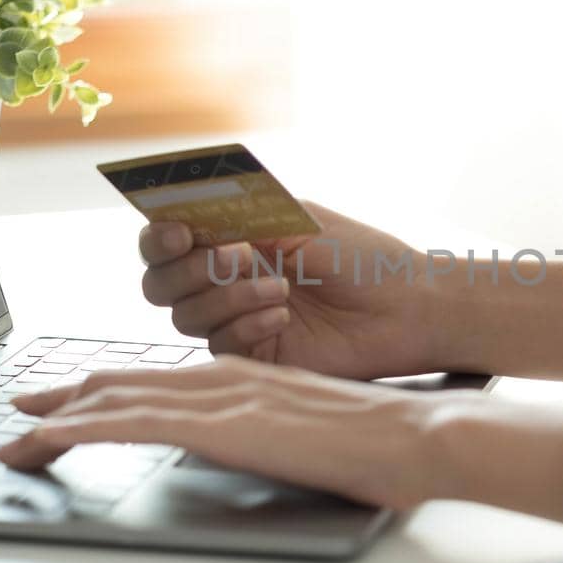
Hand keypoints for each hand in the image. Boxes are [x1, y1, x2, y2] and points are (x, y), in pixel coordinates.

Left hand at [0, 356, 562, 518]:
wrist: (420, 434)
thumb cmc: (381, 440)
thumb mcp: (311, 429)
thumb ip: (272, 430)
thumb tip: (250, 446)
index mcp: (248, 378)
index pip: (160, 380)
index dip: (107, 388)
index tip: (69, 402)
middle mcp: (227, 377)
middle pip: (128, 381)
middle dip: (68, 395)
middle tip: (22, 407)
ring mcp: (225, 397)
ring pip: (121, 397)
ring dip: (61, 414)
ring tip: (16, 431)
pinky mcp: (226, 424)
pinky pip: (137, 423)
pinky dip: (85, 427)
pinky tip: (50, 437)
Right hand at [139, 202, 447, 379]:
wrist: (404, 305)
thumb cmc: (360, 256)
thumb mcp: (298, 221)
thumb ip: (240, 215)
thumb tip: (188, 207)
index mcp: (230, 238)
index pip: (166, 239)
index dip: (159, 237)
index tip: (180, 232)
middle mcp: (225, 280)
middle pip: (160, 283)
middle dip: (186, 270)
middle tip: (235, 257)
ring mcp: (236, 319)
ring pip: (185, 316)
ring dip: (226, 296)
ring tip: (279, 287)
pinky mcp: (254, 356)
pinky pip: (220, 345)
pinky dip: (244, 325)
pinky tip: (281, 315)